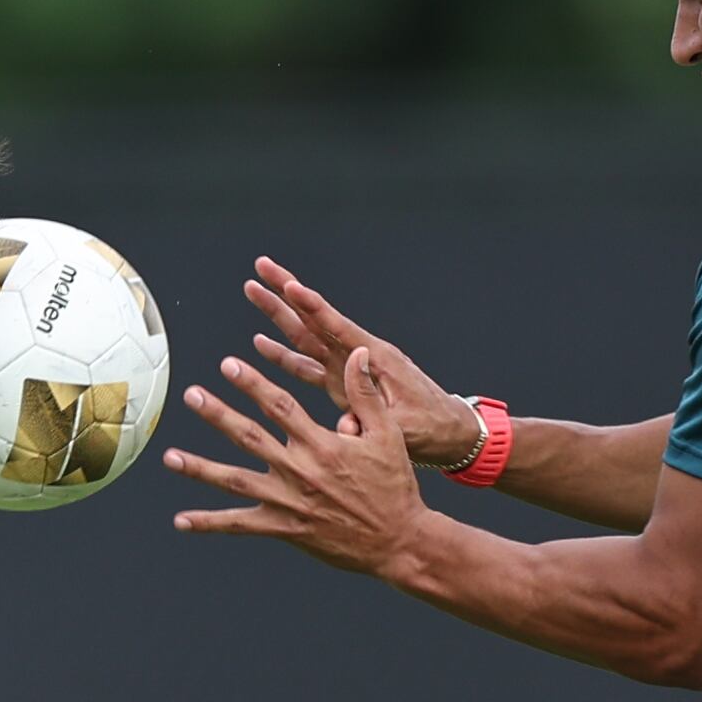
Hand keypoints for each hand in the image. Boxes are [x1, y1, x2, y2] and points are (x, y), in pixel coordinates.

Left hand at [167, 347, 429, 576]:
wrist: (399, 540)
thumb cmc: (394, 486)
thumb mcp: (387, 434)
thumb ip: (365, 393)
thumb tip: (357, 354)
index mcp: (322, 444)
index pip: (279, 406)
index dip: (251, 383)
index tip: (228, 365)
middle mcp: (300, 471)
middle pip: (249, 436)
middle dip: (218, 414)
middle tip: (191, 395)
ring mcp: (288, 502)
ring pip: (235, 480)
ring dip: (199, 468)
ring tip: (169, 456)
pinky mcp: (284, 529)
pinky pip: (240, 525)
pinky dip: (209, 523)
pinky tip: (181, 520)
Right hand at [241, 257, 481, 469]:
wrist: (448, 434)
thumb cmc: (431, 429)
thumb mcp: (403, 428)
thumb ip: (371, 422)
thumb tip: (341, 426)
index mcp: (373, 359)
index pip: (336, 326)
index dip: (311, 306)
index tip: (288, 284)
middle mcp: (357, 356)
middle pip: (314, 319)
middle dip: (285, 293)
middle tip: (260, 267)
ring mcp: (348, 368)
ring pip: (306, 336)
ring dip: (278, 316)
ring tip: (253, 291)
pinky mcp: (343, 383)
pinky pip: (307, 364)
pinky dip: (284, 353)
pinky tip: (261, 342)